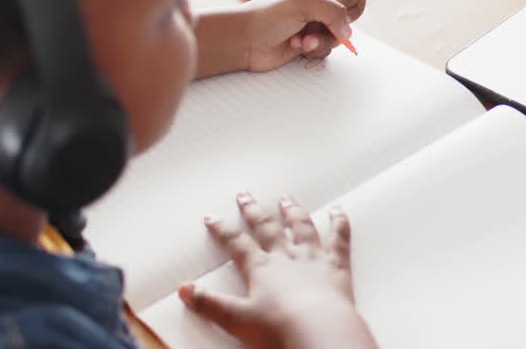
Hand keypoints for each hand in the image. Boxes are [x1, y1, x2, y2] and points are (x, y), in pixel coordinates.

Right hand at [179, 193, 376, 348]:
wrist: (319, 329)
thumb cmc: (280, 327)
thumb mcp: (237, 319)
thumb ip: (210, 304)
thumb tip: (185, 291)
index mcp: (262, 267)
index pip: (237, 243)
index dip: (222, 230)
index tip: (212, 218)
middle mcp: (287, 256)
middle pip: (267, 227)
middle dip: (254, 211)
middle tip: (245, 195)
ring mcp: (313, 257)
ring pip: (301, 226)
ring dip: (293, 211)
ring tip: (286, 198)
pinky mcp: (336, 265)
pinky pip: (339, 238)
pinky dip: (339, 222)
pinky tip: (338, 212)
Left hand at [244, 0, 366, 71]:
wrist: (245, 42)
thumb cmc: (267, 16)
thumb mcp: (303, 3)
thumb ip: (333, 11)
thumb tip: (348, 31)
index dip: (349, 1)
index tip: (337, 11)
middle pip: (352, 11)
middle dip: (337, 24)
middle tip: (320, 26)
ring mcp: (318, 20)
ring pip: (342, 33)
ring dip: (323, 39)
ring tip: (302, 39)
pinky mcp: (314, 39)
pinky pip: (331, 47)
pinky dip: (315, 49)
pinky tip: (297, 45)